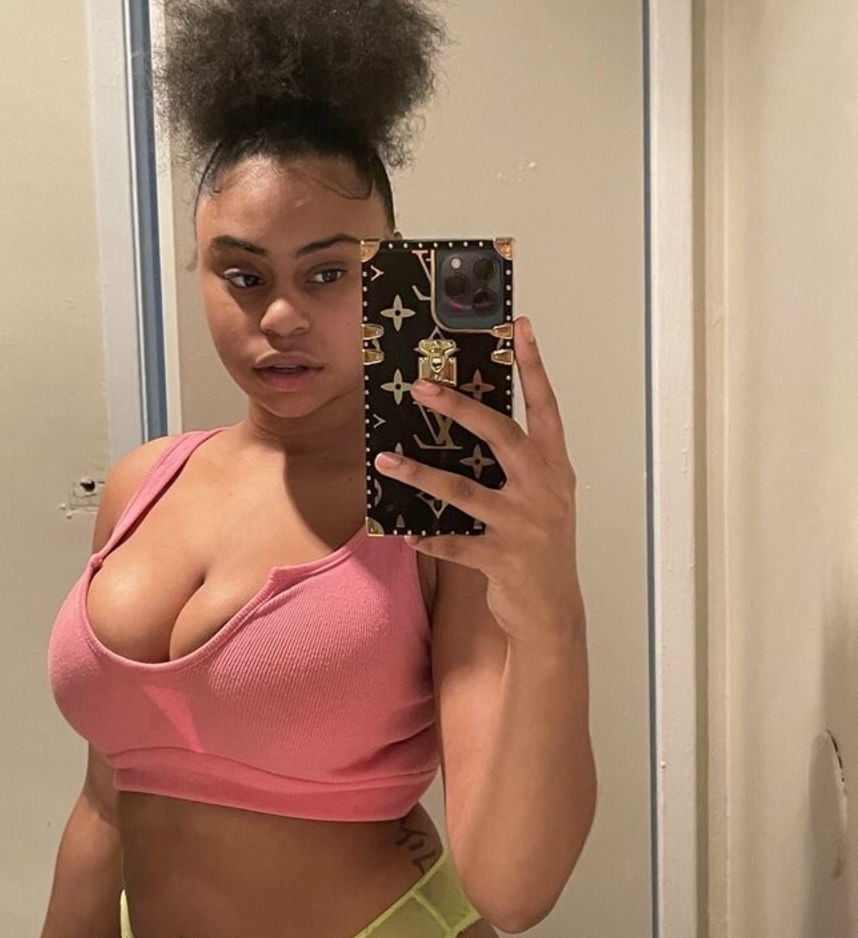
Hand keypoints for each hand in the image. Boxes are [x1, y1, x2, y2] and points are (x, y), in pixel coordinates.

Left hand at [373, 315, 583, 647]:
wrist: (551, 611)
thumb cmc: (540, 543)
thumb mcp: (541, 496)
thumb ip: (518, 461)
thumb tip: (471, 419)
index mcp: (554, 467)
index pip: (545, 407)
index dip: (534, 367)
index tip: (522, 326)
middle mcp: (544, 489)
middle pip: (501, 436)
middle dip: (461, 409)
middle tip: (421, 388)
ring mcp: (525, 526)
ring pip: (464, 492)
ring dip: (420, 474)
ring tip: (384, 459)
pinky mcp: (503, 560)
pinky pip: (456, 545)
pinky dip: (429, 539)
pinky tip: (404, 533)